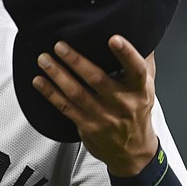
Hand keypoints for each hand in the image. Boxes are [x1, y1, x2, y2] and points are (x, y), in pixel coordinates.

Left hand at [32, 35, 157, 176]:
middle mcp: (122, 103)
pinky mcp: (87, 126)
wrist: (133, 151)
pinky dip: (50, 93)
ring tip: (44, 59)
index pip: (136, 70)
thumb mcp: (147, 87)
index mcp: (140, 90)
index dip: (126, 54)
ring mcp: (104, 116)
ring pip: (77, 93)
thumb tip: (140, 33)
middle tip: (59, 45)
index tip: (114, 39)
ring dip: (57, 74)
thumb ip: (142, 61)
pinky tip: (39, 81)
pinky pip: (65, 107)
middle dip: (76, 61)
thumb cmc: (137, 111)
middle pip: (97, 80)